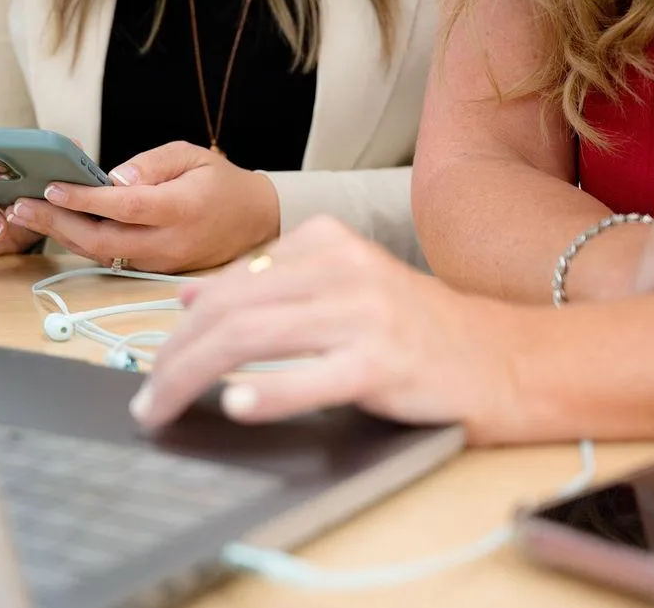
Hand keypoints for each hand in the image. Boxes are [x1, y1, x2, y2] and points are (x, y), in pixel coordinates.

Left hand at [8, 141, 279, 272]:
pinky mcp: (157, 271)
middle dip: (57, 224)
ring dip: (62, 237)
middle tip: (19, 207)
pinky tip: (59, 227)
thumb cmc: (220, 182)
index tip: (52, 188)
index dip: (85, 199)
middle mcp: (171, 243)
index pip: (125, 207)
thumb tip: (111, 179)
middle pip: (104, 241)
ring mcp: (164, 263)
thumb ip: (151, 164)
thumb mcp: (191, 155)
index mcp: (182, 209)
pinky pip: (114, 260)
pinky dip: (83, 244)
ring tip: (27, 216)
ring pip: (103, 255)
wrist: (254, 220)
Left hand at [128, 217, 520, 444]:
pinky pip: (311, 379)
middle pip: (230, 311)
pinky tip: (236, 408)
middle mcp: (344, 270)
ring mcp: (365, 315)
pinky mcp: (384, 364)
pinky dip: (269, 395)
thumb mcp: (348, 288)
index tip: (155, 363)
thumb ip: (275, 286)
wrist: (507, 357)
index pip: (231, 284)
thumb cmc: (423, 330)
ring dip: (193, 379)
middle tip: (146, 399)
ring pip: (252, 339)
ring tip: (162, 410)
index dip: (180, 328)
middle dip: (173, 358)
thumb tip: (192, 299)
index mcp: (330, 243)